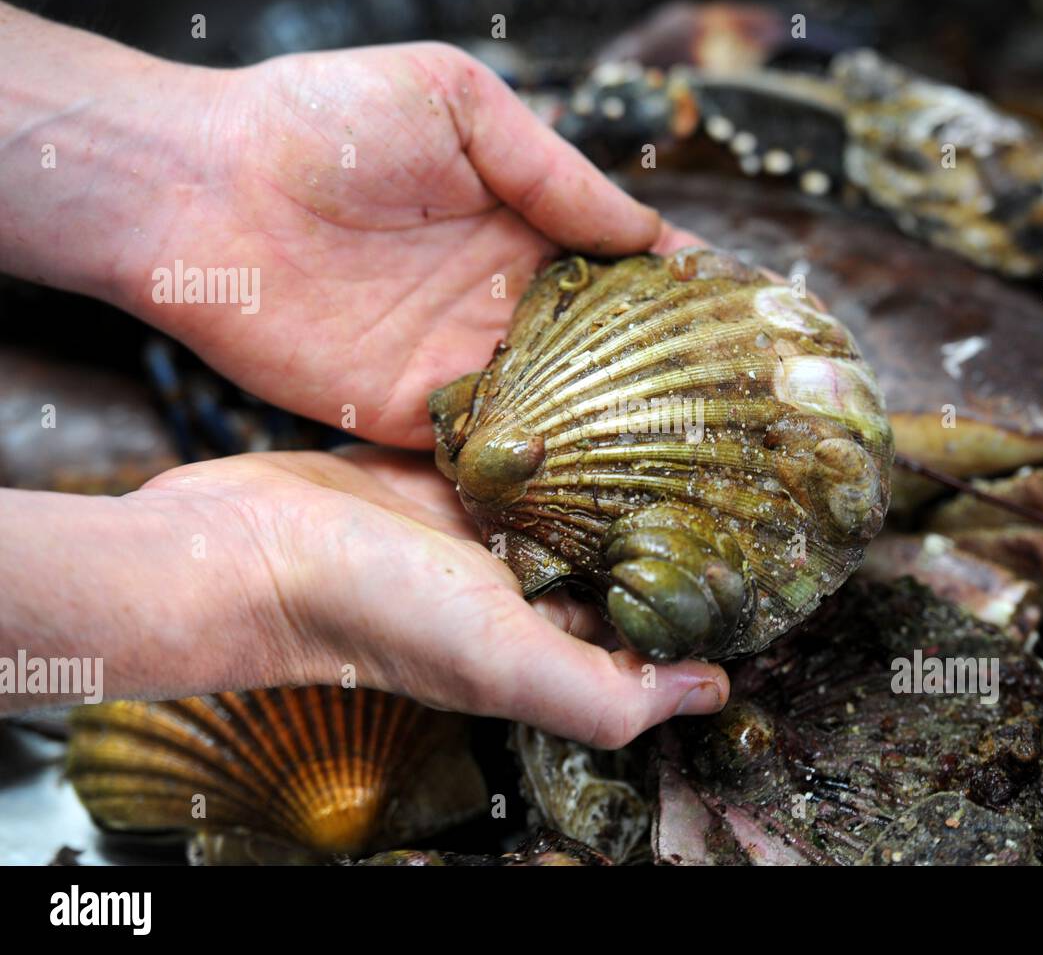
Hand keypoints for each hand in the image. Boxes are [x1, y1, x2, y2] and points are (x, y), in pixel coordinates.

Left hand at [0, 9, 687, 447]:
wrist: (198, 190)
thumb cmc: (323, 120)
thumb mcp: (457, 104)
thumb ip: (554, 172)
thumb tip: (649, 232)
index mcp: (520, 224)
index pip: (622, 266)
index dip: (682, 290)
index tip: (748, 318)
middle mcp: (501, 299)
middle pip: (603, 349)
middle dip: (666, 375)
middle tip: (744, 410)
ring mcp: (461, 359)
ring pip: (560, 406)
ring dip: (616, 432)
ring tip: (699, 462)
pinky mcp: (412, 411)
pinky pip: (491, 447)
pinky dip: (539, 466)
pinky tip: (601, 491)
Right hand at [129, 447, 728, 746]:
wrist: (249, 546)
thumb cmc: (369, 612)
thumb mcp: (502, 662)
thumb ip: (607, 694)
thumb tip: (713, 689)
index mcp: (551, 639)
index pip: (652, 622)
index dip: (705, 590)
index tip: (768, 535)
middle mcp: (530, 585)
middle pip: (626, 550)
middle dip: (681, 509)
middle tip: (748, 444)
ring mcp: (493, 524)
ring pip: (583, 489)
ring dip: (630, 453)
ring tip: (695, 397)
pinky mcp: (457, 470)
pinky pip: (529, 443)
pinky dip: (565, 417)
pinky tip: (609, 374)